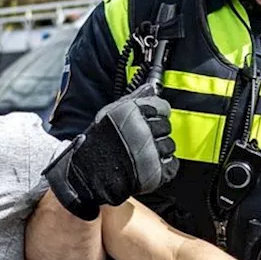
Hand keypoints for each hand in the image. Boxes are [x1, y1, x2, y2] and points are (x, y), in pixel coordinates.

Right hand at [44, 86, 176, 219]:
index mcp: (134, 112)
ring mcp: (151, 152)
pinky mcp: (155, 172)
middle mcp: (144, 130)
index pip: (163, 106)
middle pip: (166, 126)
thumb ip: (134, 98)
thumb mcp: (111, 113)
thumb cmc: (99, 141)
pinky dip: (163, 167)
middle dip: (157, 132)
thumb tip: (151, 87)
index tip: (151, 118)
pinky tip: (149, 164)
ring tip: (143, 153)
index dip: (157, 113)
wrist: (89, 171)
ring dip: (160, 149)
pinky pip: (171, 165)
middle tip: (143, 139)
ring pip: (169, 146)